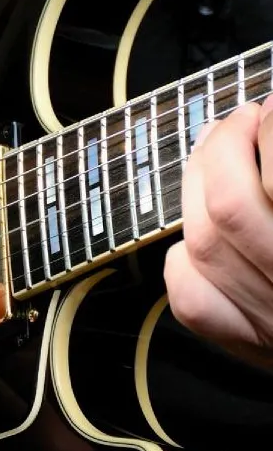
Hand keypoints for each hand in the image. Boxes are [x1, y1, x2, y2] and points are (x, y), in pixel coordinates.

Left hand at [164, 96, 272, 367]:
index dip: (271, 131)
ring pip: (203, 244)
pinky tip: (201, 231)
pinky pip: (194, 300)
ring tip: (216, 153)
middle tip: (243, 120)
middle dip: (225, 147)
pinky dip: (185, 258)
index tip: (271, 108)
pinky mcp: (251, 342)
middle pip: (230, 205)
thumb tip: (270, 119)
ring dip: (197, 185)